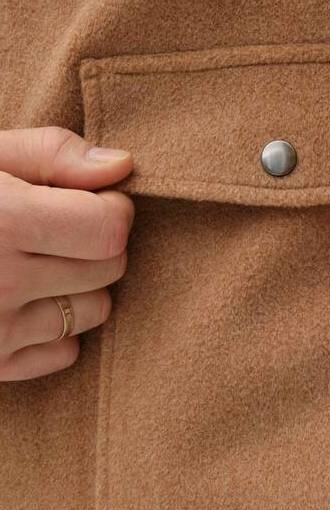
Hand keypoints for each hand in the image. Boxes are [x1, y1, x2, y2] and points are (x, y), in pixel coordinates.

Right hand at [0, 127, 133, 380]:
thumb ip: (50, 155)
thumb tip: (123, 166)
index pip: (110, 229)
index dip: (112, 208)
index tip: (93, 199)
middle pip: (110, 267)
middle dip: (100, 242)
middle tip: (64, 226)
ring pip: (96, 310)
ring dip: (84, 285)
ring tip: (42, 261)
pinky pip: (64, 353)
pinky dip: (58, 329)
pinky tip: (24, 301)